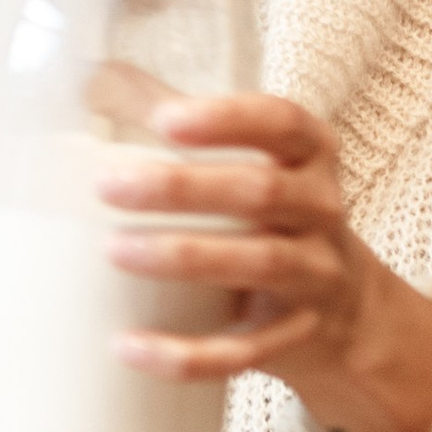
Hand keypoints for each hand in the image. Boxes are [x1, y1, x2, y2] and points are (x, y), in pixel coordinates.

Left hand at [96, 90, 431, 431]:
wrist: (346, 312)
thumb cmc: (268, 213)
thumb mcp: (241, 157)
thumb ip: (170, 112)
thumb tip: (85, 77)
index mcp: (308, 155)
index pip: (283, 123)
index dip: (229, 119)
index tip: (167, 117)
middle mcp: (321, 210)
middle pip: (262, 193)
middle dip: (185, 188)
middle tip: (107, 185)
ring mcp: (314, 277)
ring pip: (259, 265)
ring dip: (185, 257)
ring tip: (114, 250)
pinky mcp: (295, 338)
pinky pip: (246, 351)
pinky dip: (187, 354)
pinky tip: (128, 346)